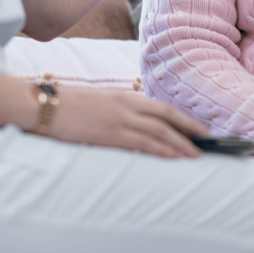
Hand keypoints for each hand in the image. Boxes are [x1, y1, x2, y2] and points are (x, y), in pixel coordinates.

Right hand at [48, 87, 209, 158]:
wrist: (45, 105)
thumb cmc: (70, 107)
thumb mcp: (101, 103)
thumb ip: (121, 112)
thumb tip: (140, 127)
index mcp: (126, 96)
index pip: (162, 108)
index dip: (183, 118)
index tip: (198, 129)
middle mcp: (127, 104)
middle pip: (167, 116)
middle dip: (190, 129)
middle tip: (207, 141)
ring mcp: (120, 118)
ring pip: (159, 131)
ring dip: (181, 143)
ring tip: (196, 154)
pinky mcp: (110, 132)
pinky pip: (142, 142)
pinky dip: (162, 149)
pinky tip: (174, 156)